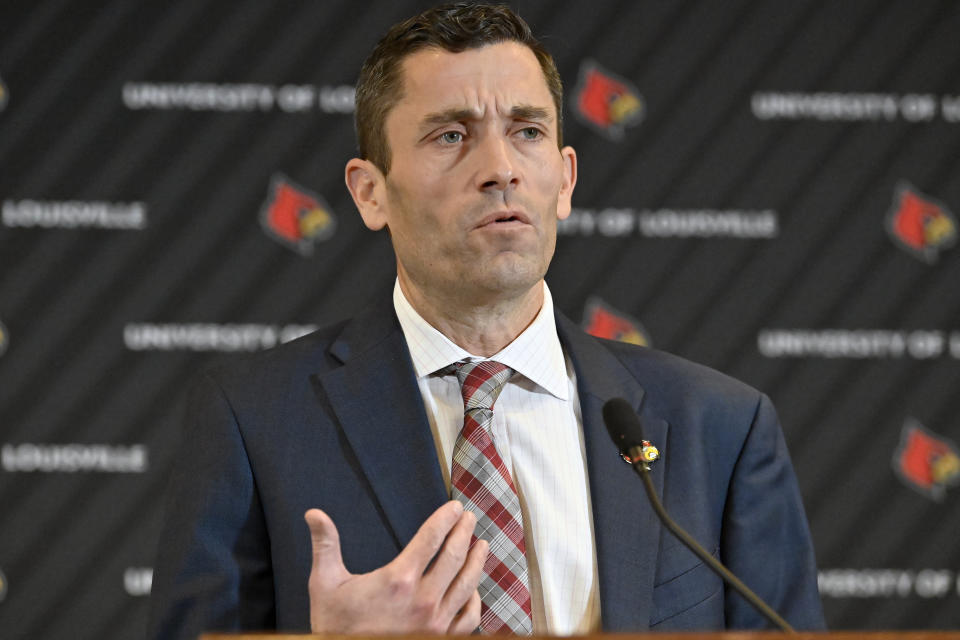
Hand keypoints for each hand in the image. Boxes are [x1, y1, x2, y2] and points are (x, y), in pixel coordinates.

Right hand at [304, 500, 486, 633]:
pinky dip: (475, 602)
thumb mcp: (324, 584)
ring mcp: (434, 624)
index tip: (455, 507)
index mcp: (398, 580)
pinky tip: (474, 590)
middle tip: (469, 518)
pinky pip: (468, 620)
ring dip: (477, 561)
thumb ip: (325, 545)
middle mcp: (423, 600)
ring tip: (482, 545)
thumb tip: (314, 513)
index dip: (445, 519)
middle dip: (464, 533)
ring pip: (467, 585)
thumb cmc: (334, 626)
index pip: (431, 539)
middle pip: (454, 557)